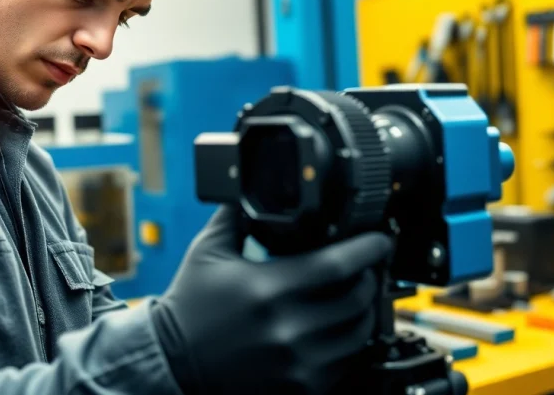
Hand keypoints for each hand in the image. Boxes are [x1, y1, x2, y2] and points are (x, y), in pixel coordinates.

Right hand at [151, 205, 391, 394]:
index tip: (380, 238)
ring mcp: (296, 362)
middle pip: (356, 298)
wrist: (172, 362)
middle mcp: (285, 328)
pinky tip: (343, 325)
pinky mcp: (301, 385)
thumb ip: (236, 214)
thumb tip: (254, 179)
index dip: (367, 248)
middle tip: (370, 263)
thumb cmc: (190, 306)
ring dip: (366, 308)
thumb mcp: (208, 252)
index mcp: (265, 289)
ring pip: (358, 332)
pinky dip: (351, 340)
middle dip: (370, 276)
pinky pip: (346, 362)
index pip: (336, 265)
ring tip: (359, 292)